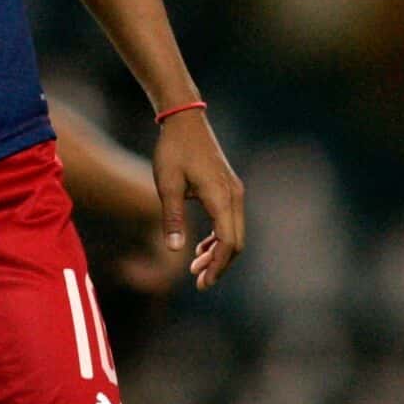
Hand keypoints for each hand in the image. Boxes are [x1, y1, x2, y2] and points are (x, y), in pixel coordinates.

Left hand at [153, 111, 244, 290]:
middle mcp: (234, 195)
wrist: (184, 120)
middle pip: (236, 241)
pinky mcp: (229, 187)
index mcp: (220, 196)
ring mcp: (234, 191)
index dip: (217, 266)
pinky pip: (230, 221)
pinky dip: (219, 238)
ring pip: (235, 232)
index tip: (202, 283)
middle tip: (198, 281)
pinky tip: (201, 247)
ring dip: (219, 252)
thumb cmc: (173, 150)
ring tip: (196, 267)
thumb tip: (175, 251)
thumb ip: (173, 218)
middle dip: (219, 264)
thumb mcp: (167, 184)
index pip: (228, 242)